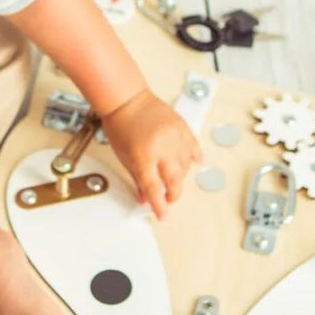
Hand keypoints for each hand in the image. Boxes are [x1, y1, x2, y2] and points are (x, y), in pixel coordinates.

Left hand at [100, 89, 202, 218]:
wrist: (127, 98)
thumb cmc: (120, 125)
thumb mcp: (123, 156)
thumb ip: (137, 178)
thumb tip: (145, 198)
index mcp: (143, 156)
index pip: (154, 188)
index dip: (159, 205)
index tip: (163, 215)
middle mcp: (161, 147)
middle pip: (174, 180)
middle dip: (173, 194)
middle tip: (169, 198)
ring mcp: (174, 136)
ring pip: (186, 166)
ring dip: (180, 176)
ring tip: (172, 176)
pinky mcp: (182, 127)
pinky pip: (194, 147)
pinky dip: (194, 157)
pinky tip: (194, 162)